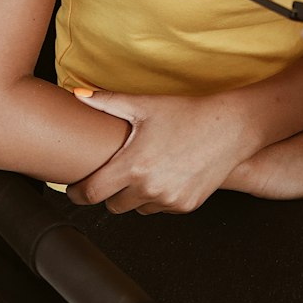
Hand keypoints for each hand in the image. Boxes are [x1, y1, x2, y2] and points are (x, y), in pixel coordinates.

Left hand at [65, 88, 252, 214]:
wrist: (229, 127)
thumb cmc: (186, 114)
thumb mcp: (144, 105)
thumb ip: (107, 102)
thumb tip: (77, 93)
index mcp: (133, 166)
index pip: (92, 193)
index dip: (77, 194)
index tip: (73, 189)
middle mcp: (149, 188)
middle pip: (112, 205)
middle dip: (108, 192)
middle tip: (113, 173)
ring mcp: (168, 200)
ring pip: (136, 209)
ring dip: (134, 196)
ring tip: (144, 170)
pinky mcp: (185, 206)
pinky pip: (160, 208)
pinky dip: (157, 197)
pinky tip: (165, 174)